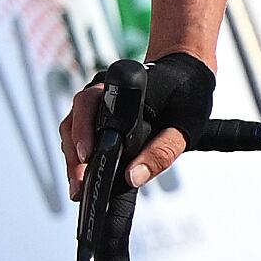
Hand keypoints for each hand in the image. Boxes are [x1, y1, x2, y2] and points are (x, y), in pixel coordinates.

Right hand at [60, 52, 213, 199]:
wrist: (187, 75)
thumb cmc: (187, 96)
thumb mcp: (184, 128)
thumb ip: (161, 152)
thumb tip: (134, 177)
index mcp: (122, 88)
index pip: (90, 105)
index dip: (83, 132)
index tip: (86, 157)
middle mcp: (103, 90)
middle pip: (75, 119)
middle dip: (74, 154)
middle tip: (80, 183)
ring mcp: (97, 100)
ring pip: (73, 127)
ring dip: (73, 156)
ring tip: (78, 186)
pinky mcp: (98, 111)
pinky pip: (80, 131)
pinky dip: (79, 152)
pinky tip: (83, 174)